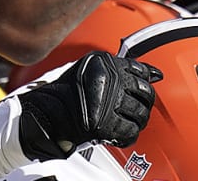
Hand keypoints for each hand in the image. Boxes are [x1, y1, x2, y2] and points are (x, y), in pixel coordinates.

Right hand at [17, 51, 161, 159]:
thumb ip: (118, 69)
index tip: (147, 84)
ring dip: (137, 120)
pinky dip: (127, 134)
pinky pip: (131, 131)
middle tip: (135, 107)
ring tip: (124, 120)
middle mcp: (108, 80)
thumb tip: (153, 74)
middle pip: (145, 92)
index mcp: (104, 63)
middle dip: (144, 102)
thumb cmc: (64, 93)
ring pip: (141, 113)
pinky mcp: (105, 124)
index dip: (144, 80)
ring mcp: (107, 103)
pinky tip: (118, 130)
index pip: (139, 69)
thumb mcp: (88, 69)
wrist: (44, 115)